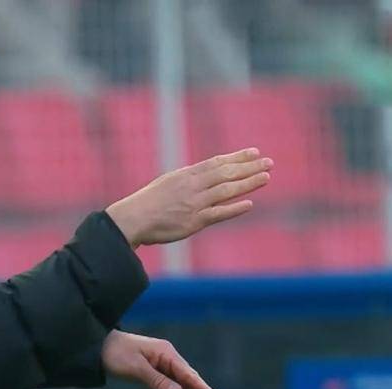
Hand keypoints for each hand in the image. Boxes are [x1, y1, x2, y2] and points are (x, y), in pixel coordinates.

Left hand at [101, 330, 224, 388]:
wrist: (99, 347)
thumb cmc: (116, 354)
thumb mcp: (135, 368)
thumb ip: (156, 380)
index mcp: (166, 353)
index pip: (188, 374)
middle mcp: (168, 359)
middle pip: (190, 380)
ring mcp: (162, 366)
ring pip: (184, 386)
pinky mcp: (155, 374)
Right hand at [105, 147, 271, 247]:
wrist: (132, 219)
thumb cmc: (146, 203)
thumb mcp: (167, 183)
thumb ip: (187, 180)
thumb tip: (204, 176)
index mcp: (185, 176)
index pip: (216, 163)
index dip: (237, 157)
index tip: (254, 152)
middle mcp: (192, 187)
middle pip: (226, 174)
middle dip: (249, 167)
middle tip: (269, 162)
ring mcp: (194, 204)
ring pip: (226, 190)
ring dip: (248, 183)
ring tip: (266, 177)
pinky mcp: (194, 222)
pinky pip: (218, 213)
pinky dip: (234, 208)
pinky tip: (249, 203)